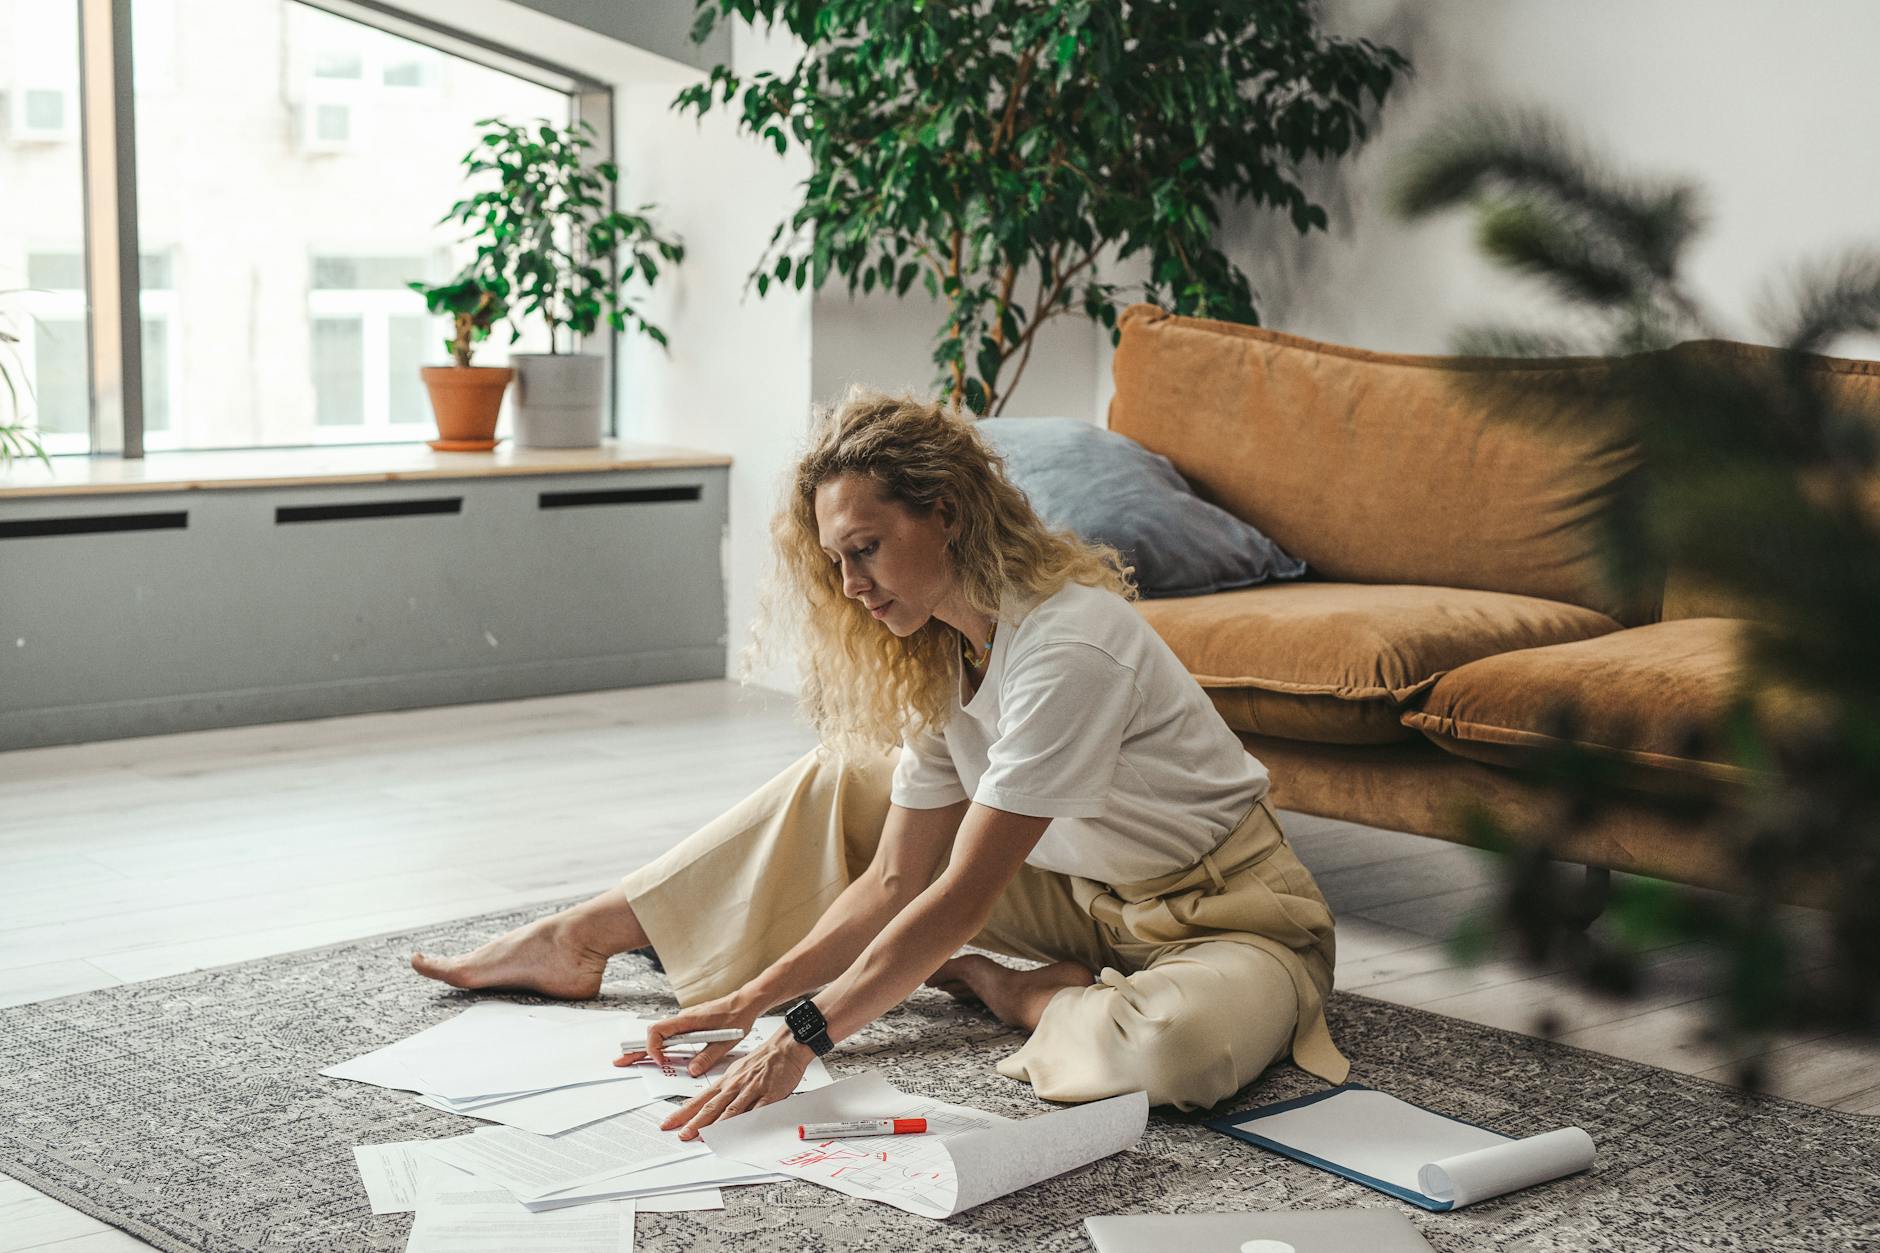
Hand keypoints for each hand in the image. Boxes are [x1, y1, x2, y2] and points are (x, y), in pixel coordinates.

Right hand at [612, 991, 758, 1075]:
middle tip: (621, 1061)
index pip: (658, 1031)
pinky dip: (658, 1044)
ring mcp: (685, 1021)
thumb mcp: (726, 1041)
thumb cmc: (738, 1016)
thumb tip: (692, 1070)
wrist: (746, 1001)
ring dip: (646, 1047)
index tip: (659, 1061)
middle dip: (636, 1048)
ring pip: (659, 1034)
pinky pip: (669, 1034)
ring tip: (631, 1059)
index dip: (653, 1047)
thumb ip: (708, 1056)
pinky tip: (655, 1054)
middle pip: (652, 1033)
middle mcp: (683, 1019)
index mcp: (689, 1020)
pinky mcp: (689, 1024)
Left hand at [660, 1029, 810, 1140]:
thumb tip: (709, 1107)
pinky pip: (757, 1111)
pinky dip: (748, 1122)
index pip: (700, 1099)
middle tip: (683, 1135)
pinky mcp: (769, 1095)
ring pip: (732, 1110)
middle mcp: (735, 1085)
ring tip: (705, 1138)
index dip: (684, 1112)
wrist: (785, 1047)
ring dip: (717, 1125)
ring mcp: (752, 1090)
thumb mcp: (737, 1072)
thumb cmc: (762, 1060)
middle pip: (712, 1106)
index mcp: (726, 1081)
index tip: (670, 1123)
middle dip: (696, 1122)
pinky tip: (740, 1132)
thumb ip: (724, 1090)